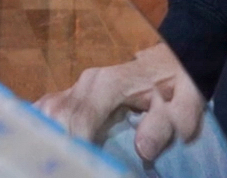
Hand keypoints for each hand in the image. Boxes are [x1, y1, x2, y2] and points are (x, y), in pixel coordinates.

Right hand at [36, 44, 204, 159]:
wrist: (172, 60)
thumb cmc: (178, 83)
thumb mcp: (186, 100)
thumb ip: (165, 123)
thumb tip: (143, 150)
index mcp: (110, 83)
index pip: (81, 118)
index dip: (75, 144)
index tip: (79, 165)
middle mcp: (86, 82)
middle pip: (57, 116)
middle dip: (56, 144)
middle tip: (62, 164)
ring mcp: (77, 86)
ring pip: (47, 111)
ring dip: (45, 136)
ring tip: (51, 157)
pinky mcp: (73, 92)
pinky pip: (47, 108)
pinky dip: (41, 126)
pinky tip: (41, 144)